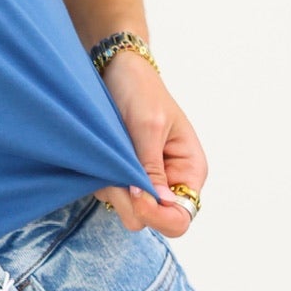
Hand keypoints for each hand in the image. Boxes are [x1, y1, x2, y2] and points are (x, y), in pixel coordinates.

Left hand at [94, 50, 207, 237]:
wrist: (117, 69)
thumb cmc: (141, 91)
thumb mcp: (148, 127)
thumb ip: (151, 167)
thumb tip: (161, 202)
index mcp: (190, 170)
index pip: (180, 218)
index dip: (157, 216)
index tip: (134, 194)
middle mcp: (171, 182)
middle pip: (151, 221)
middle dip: (129, 203)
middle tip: (114, 173)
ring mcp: (146, 182)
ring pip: (127, 211)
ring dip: (112, 190)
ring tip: (108, 158)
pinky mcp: (124, 177)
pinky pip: (112, 197)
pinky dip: (103, 183)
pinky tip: (100, 159)